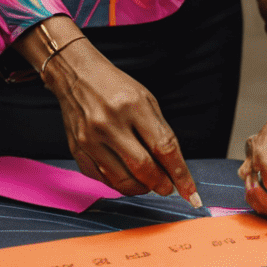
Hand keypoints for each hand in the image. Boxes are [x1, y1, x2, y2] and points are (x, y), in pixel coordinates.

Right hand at [39, 35, 202, 205]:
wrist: (77, 75)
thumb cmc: (116, 86)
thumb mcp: (145, 98)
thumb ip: (159, 131)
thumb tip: (172, 166)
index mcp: (133, 105)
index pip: (163, 147)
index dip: (179, 172)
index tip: (189, 190)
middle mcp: (110, 123)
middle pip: (142, 167)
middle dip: (160, 184)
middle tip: (168, 188)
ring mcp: (90, 138)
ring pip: (121, 180)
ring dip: (140, 188)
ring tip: (148, 184)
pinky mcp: (77, 149)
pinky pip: (101, 179)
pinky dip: (118, 185)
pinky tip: (127, 180)